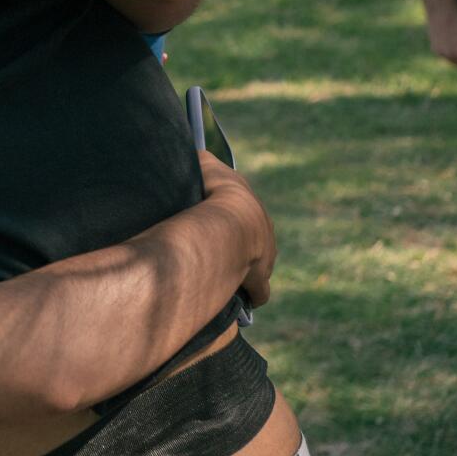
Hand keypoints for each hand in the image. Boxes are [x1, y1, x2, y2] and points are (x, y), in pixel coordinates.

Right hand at [198, 151, 274, 308]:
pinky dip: (250, 293)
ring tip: (220, 271)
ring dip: (241, 266)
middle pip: (252, 236)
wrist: (232, 221)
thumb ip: (200, 162)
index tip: (212, 218)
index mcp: (249, 203)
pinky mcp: (259, 278)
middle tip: (214, 246)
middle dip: (237, 242)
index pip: (241, 209)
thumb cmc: (214, 191)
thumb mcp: (204, 165)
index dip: (226, 214)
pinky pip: (258, 289)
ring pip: (256, 263)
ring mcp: (264, 255)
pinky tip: (238, 298)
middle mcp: (263, 228)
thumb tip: (192, 157)